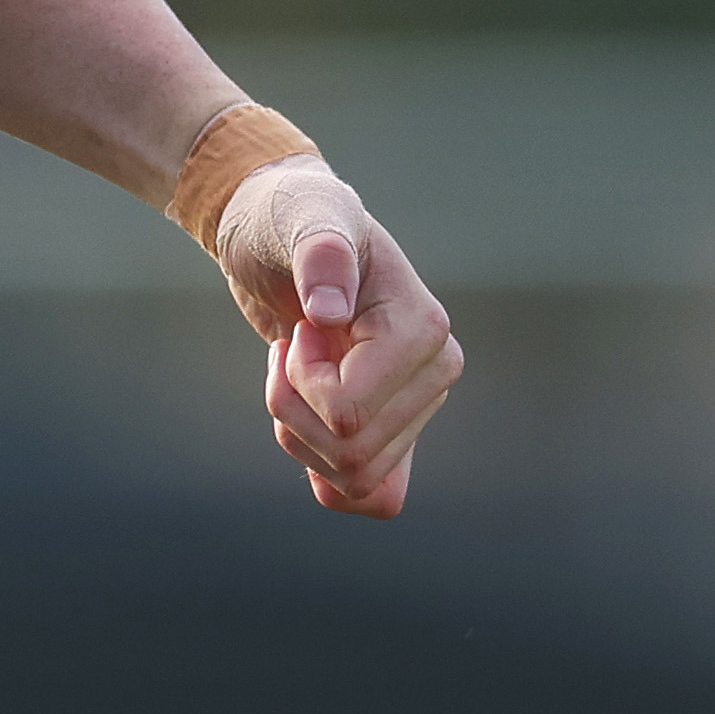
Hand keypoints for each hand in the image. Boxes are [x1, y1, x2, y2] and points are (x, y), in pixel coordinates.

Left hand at [215, 158, 461, 516]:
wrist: (280, 235)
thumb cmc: (291, 218)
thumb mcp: (301, 217)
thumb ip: (320, 253)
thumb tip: (329, 310)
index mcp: (423, 329)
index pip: (350, 411)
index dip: (301, 381)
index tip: (300, 328)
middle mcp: (434, 375)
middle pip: (352, 453)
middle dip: (292, 408)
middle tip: (288, 348)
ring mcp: (417, 407)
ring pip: (356, 478)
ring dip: (299, 435)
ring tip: (292, 374)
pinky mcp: (392, 427)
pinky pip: (377, 496)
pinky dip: (327, 475)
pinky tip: (307, 426)